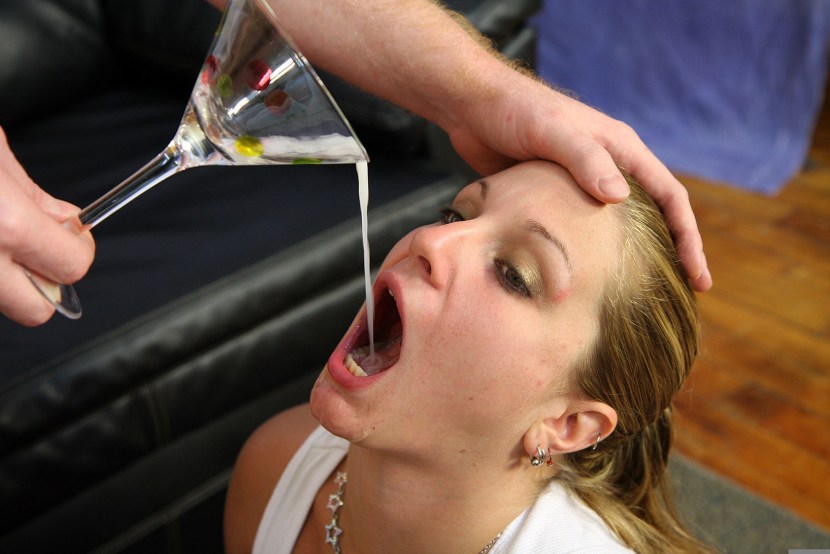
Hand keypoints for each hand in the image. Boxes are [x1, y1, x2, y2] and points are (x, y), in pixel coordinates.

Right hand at [0, 126, 94, 324]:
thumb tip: (65, 219)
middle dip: (44, 282)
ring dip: (7, 276)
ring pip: (0, 299)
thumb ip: (32, 194)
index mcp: (4, 224)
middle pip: (35, 311)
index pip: (72, 268)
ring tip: (0, 235)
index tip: (72, 231)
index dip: (78, 249)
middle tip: (35, 247)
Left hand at [447, 77, 711, 291]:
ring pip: (618, 229)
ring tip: (639, 298)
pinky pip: (583, 232)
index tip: (699, 277)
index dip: (689, 237)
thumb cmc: (514, 111)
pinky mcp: (553, 198)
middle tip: (681, 298)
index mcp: (621, 149)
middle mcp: (607, 167)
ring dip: (633, 260)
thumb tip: (619, 197)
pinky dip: (593, 256)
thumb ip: (583, 159)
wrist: (471, 107)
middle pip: (653, 218)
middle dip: (671, 255)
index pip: (670, 197)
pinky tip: (588, 283)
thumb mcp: (550, 131)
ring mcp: (581, 184)